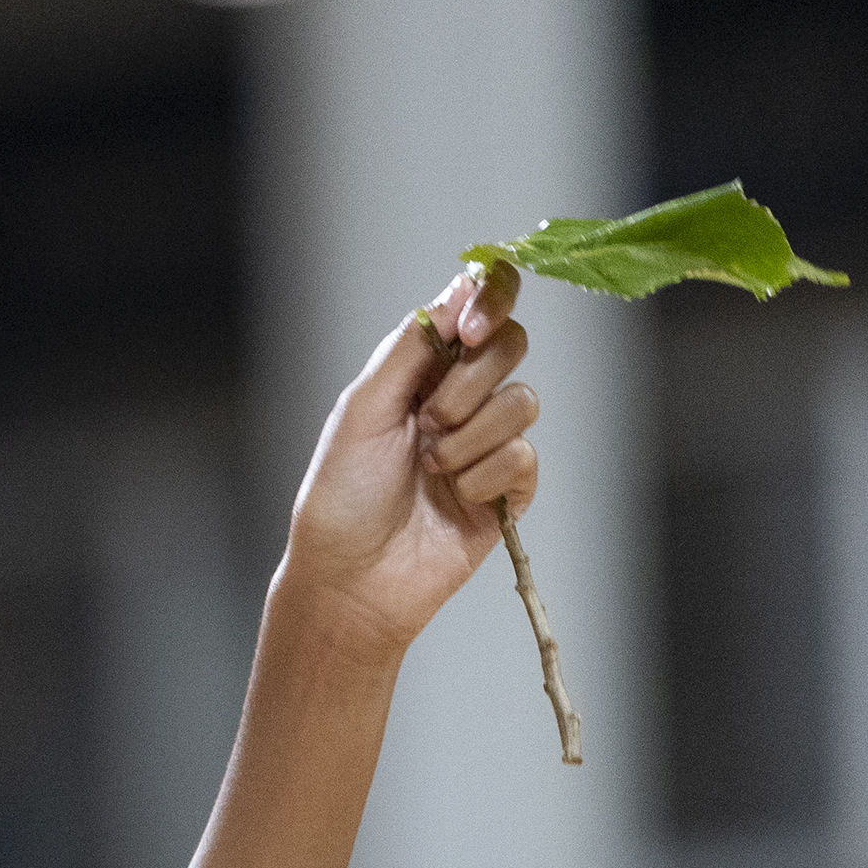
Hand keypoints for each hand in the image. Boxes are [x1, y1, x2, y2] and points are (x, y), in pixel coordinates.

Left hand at [276, 261, 539, 657]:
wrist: (351, 579)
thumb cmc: (341, 496)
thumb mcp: (362, 408)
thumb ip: (411, 346)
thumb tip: (460, 288)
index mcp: (420, 370)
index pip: (476, 306)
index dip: (489, 299)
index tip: (469, 327)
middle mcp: (459, 398)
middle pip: (510, 345)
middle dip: (470, 382)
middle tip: (428, 421)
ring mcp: (487, 443)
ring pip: (523, 402)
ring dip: (470, 437)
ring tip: (431, 469)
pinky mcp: (510, 489)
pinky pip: (526, 456)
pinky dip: (486, 475)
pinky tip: (454, 496)